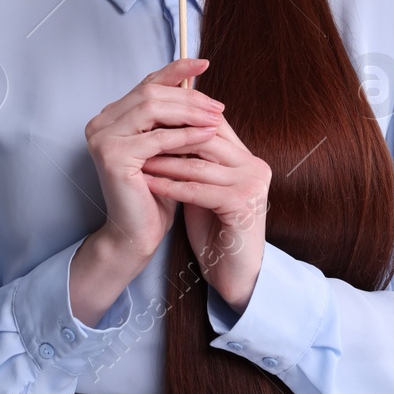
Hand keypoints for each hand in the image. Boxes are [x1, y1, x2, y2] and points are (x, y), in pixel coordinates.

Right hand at [83, 58, 226, 260]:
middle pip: (150, 92)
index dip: (175, 70)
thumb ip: (172, 118)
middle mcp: (100, 122)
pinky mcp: (112, 156)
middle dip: (189, 96)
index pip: (146, 83)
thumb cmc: (155, 191)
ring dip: (189, 111)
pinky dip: (185, 135)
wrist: (136, 232)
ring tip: (217, 117)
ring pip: (152, 109)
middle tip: (218, 105)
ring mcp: (102, 138)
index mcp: (111, 116)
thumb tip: (198, 86)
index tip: (203, 63)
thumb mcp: (165, 146)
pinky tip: (207, 135)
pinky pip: (156, 138)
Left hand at [141, 109, 270, 312]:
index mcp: (248, 158)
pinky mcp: (242, 205)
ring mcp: (251, 185)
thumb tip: (165, 132)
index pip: (212, 125)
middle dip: (169, 137)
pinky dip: (170, 186)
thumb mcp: (205, 187)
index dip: (179, 121)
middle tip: (138, 134)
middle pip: (206, 138)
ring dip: (164, 162)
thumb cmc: (216, 230)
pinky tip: (149, 183)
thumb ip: (196, 160)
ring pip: (199, 164)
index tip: (147, 121)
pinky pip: (198, 190)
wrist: (234, 273)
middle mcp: (255, 166)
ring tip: (138, 158)